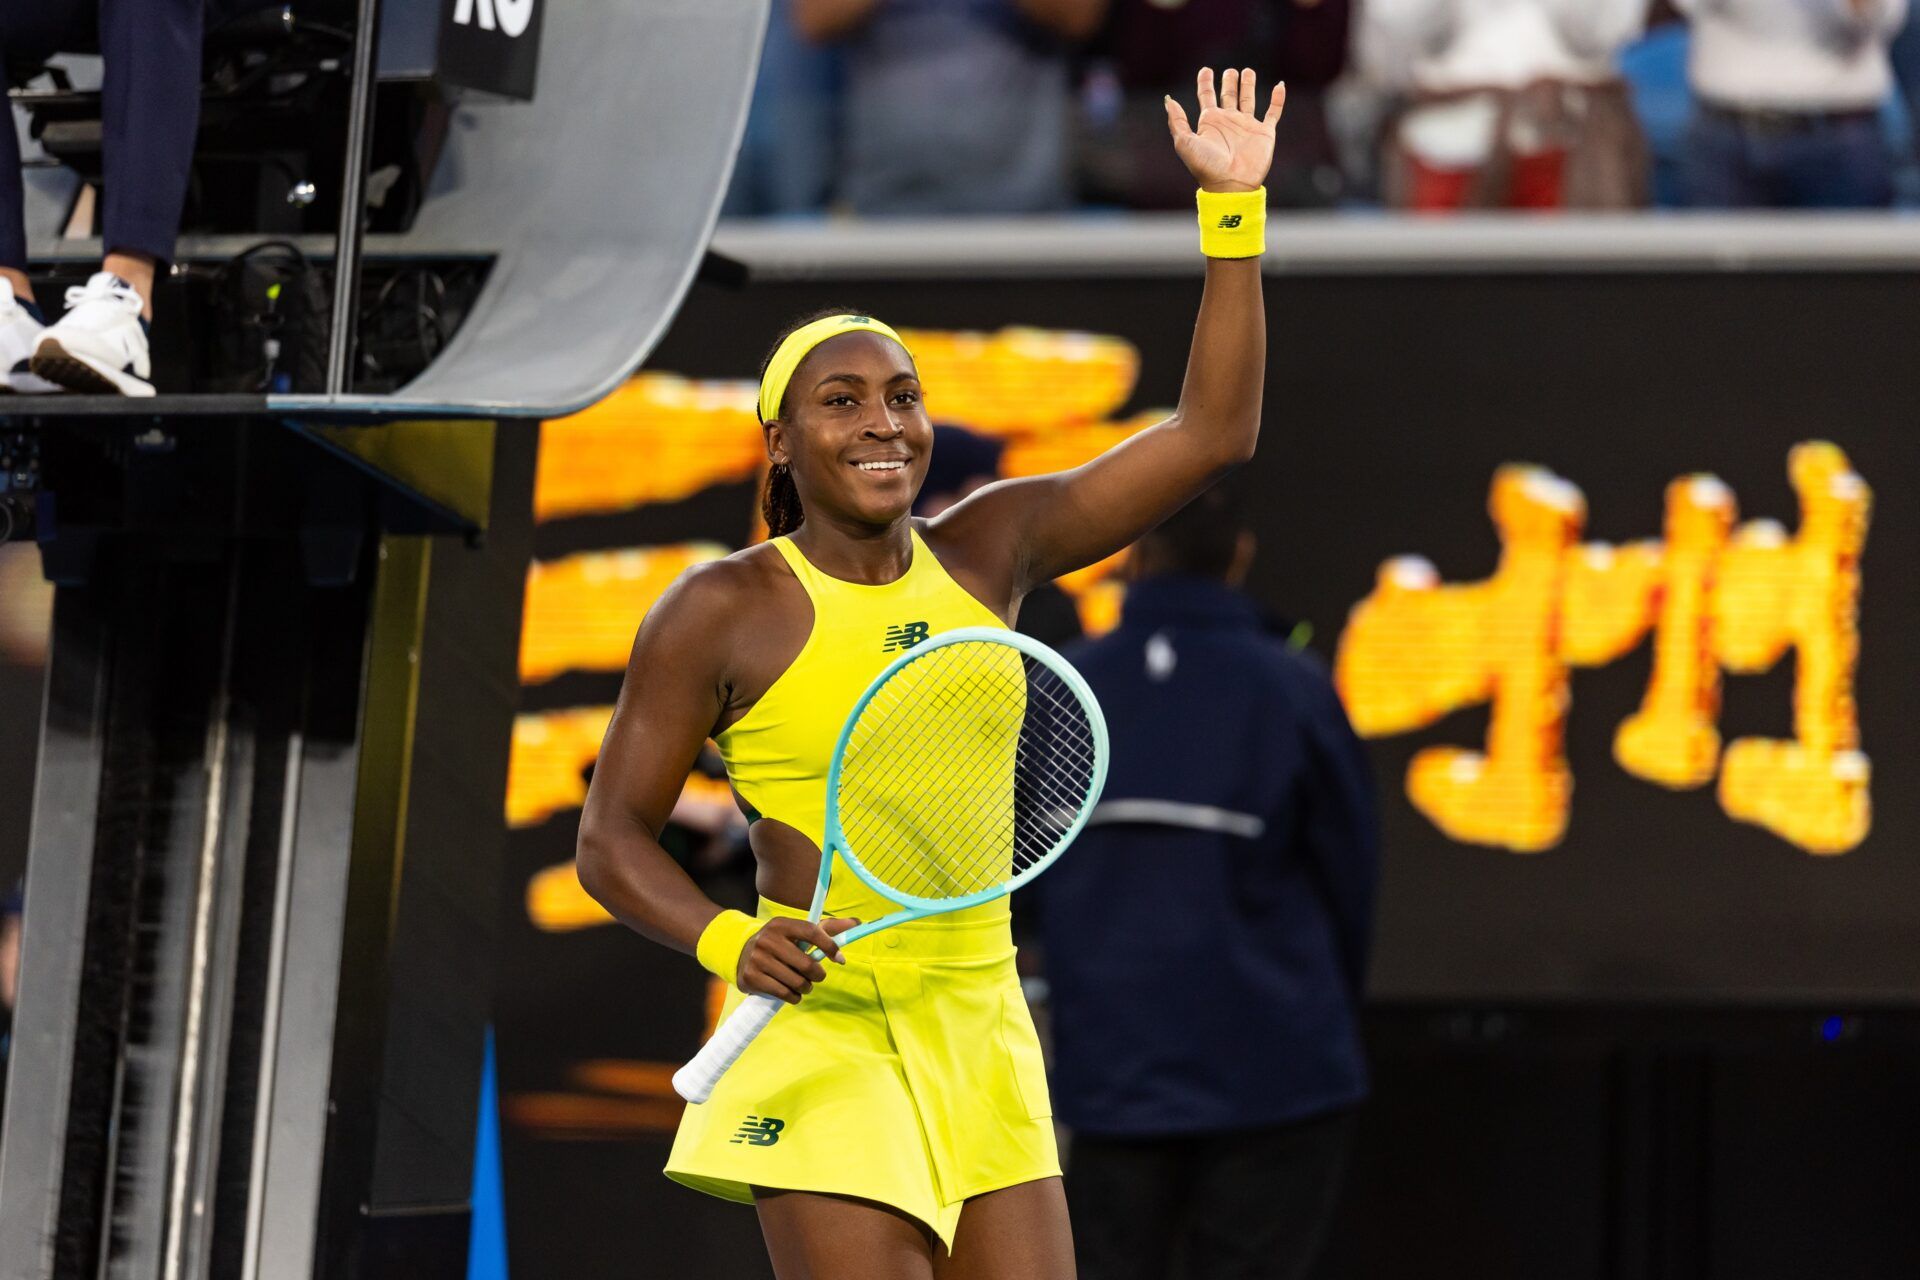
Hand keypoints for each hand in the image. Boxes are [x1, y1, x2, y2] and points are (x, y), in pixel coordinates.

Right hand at [737, 916, 858, 1003]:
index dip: (829, 945)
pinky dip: (794, 997)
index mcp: (781, 924)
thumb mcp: (797, 932)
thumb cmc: (780, 943)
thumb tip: (858, 923)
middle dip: (817, 975)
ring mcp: (758, 959)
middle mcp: (768, 939)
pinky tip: (793, 993)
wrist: (740, 953)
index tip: (839, 958)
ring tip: (804, 985)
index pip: (811, 932)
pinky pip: (784, 994)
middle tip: (816, 976)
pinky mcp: (751, 977)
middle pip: (807, 964)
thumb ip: (827, 928)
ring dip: (806, 988)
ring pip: (797, 982)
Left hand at [1164, 67, 1285, 193]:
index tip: (1205, 70)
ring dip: (1248, 85)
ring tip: (1247, 71)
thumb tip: (1169, 100)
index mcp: (1210, 122)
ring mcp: (1247, 126)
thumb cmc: (1206, 166)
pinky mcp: (1264, 133)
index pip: (1207, 96)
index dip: (1205, 82)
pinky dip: (1278, 99)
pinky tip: (1279, 86)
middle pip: (1228, 95)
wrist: (1230, 185)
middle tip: (1230, 71)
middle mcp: (1228, 121)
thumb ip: (1177, 122)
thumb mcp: (1185, 143)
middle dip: (1229, 82)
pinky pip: (1273, 112)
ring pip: (1248, 99)